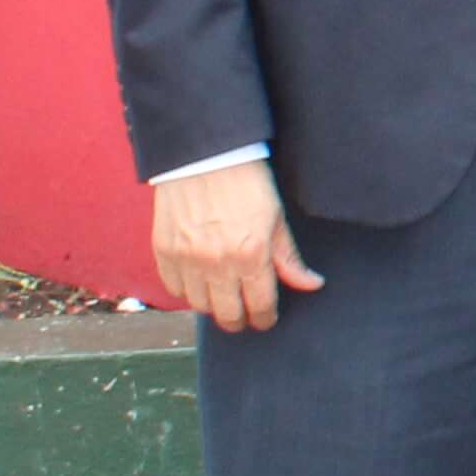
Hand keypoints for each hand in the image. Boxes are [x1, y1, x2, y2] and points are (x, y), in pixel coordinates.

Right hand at [151, 158, 321, 331]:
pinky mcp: (164, 251)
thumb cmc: (246, 182)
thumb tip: (312, 284)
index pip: (260, 305)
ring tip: (223, 297)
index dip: (265, 318)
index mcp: (250, 254)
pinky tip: (199, 282)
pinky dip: (187, 291)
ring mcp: (187, 258)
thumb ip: (289, 258)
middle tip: (245, 316)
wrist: (205, 156)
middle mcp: (216, 262)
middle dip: (240, 320)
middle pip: (227, 314)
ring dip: (213, 306)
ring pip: (199, 305)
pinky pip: (174, 288)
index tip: (267, 319)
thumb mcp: (277, 218)